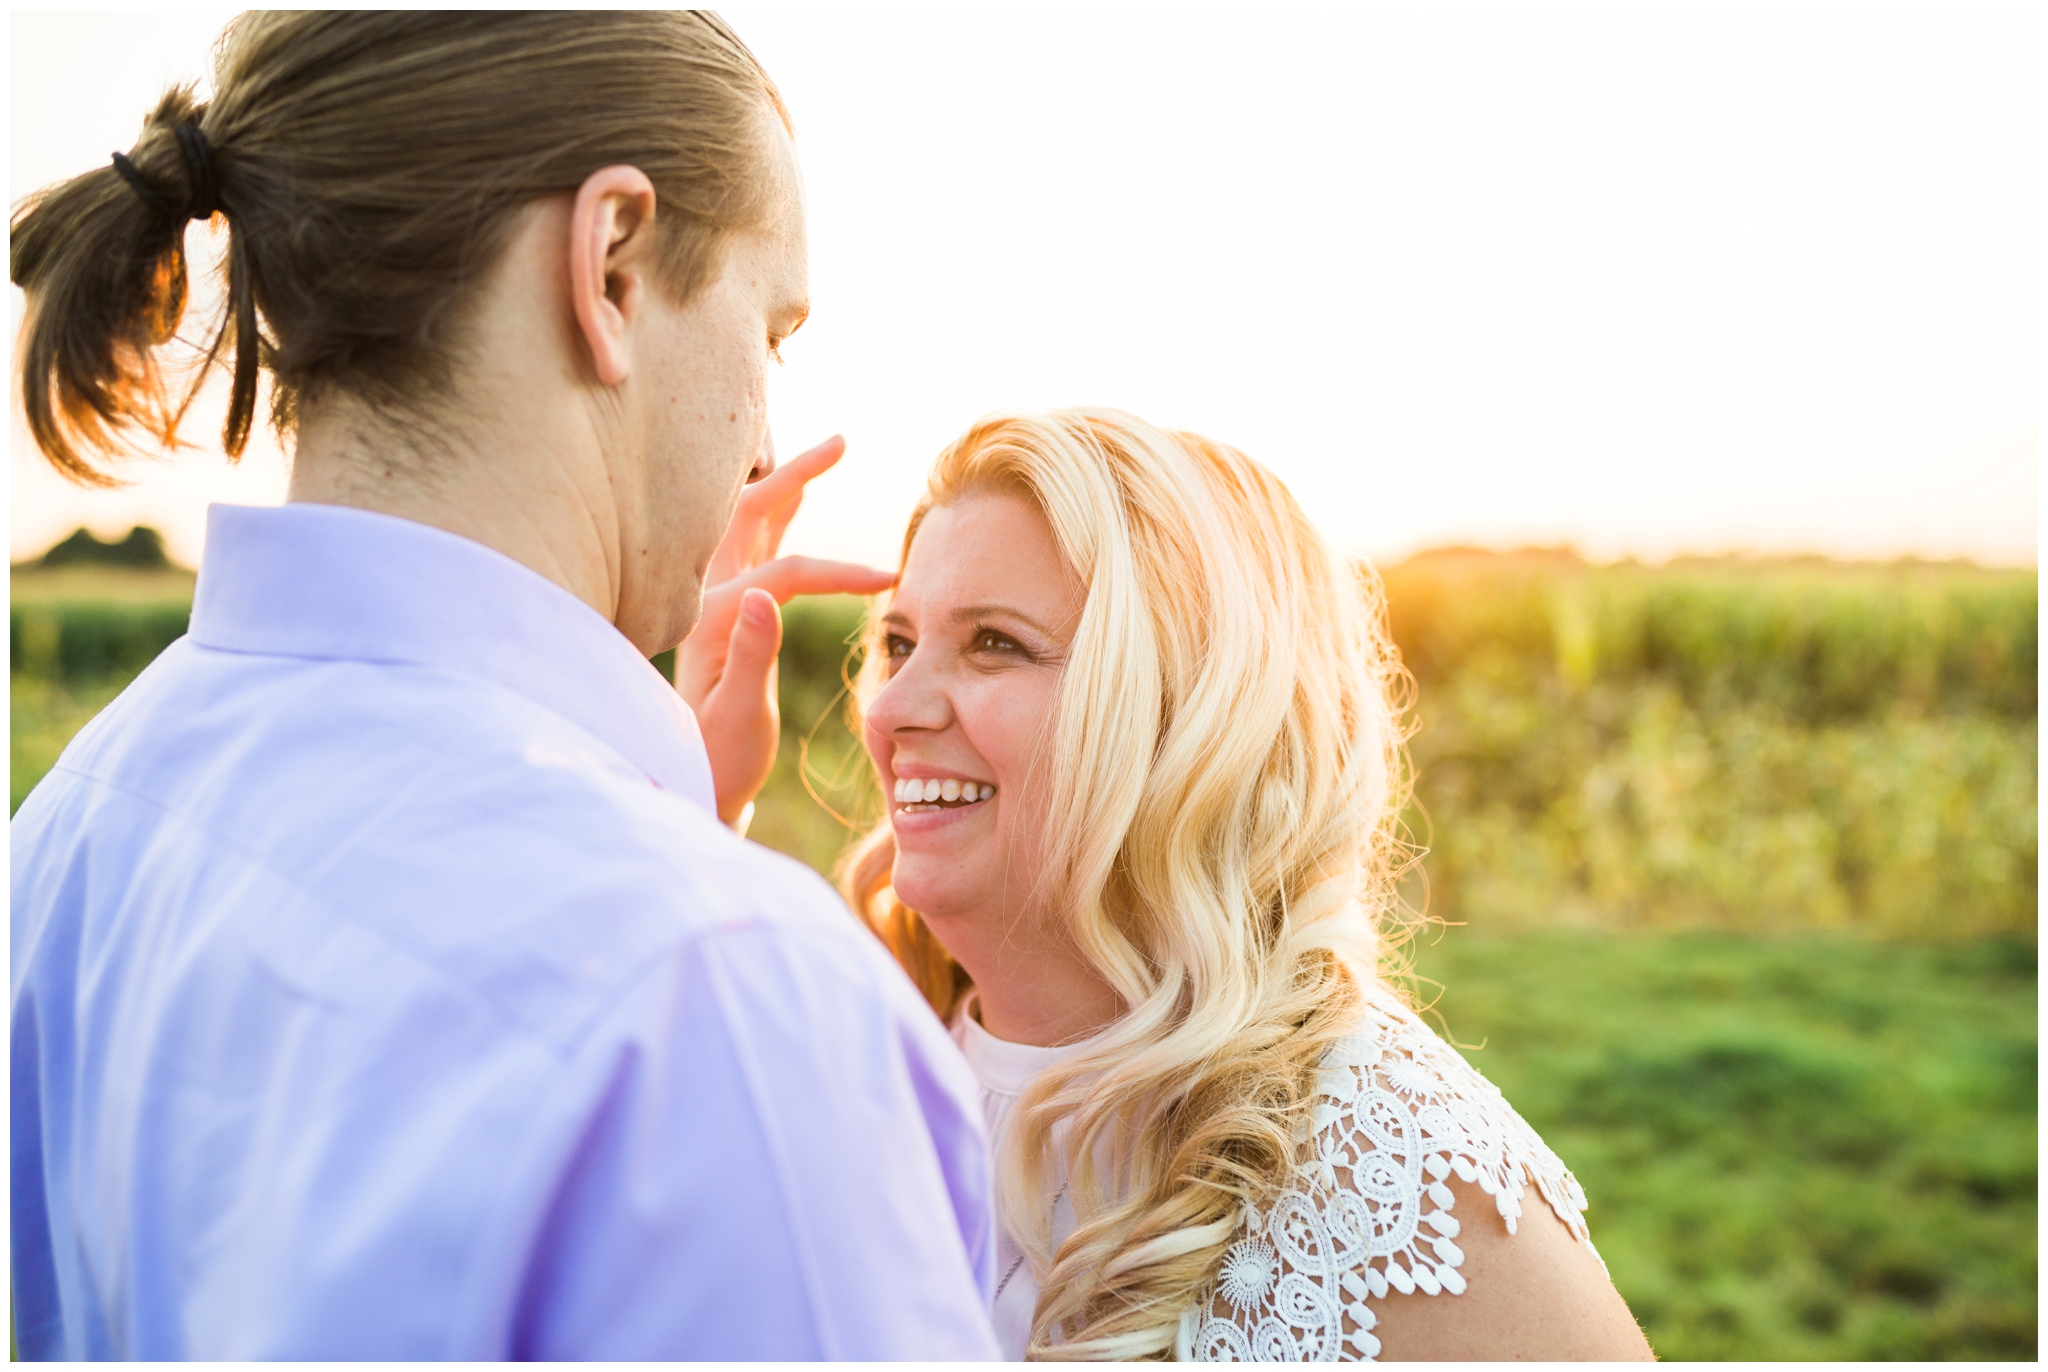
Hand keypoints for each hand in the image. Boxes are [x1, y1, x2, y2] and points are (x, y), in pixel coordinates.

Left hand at [677, 436, 895, 824]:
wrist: (693, 780)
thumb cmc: (719, 756)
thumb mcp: (739, 715)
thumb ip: (749, 655)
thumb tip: (766, 594)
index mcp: (711, 617)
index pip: (785, 572)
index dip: (840, 572)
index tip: (890, 580)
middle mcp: (705, 596)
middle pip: (748, 512)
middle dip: (796, 472)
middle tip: (842, 441)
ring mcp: (712, 598)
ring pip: (747, 519)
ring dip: (784, 483)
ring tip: (825, 453)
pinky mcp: (723, 608)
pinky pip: (750, 542)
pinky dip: (775, 512)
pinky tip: (794, 501)